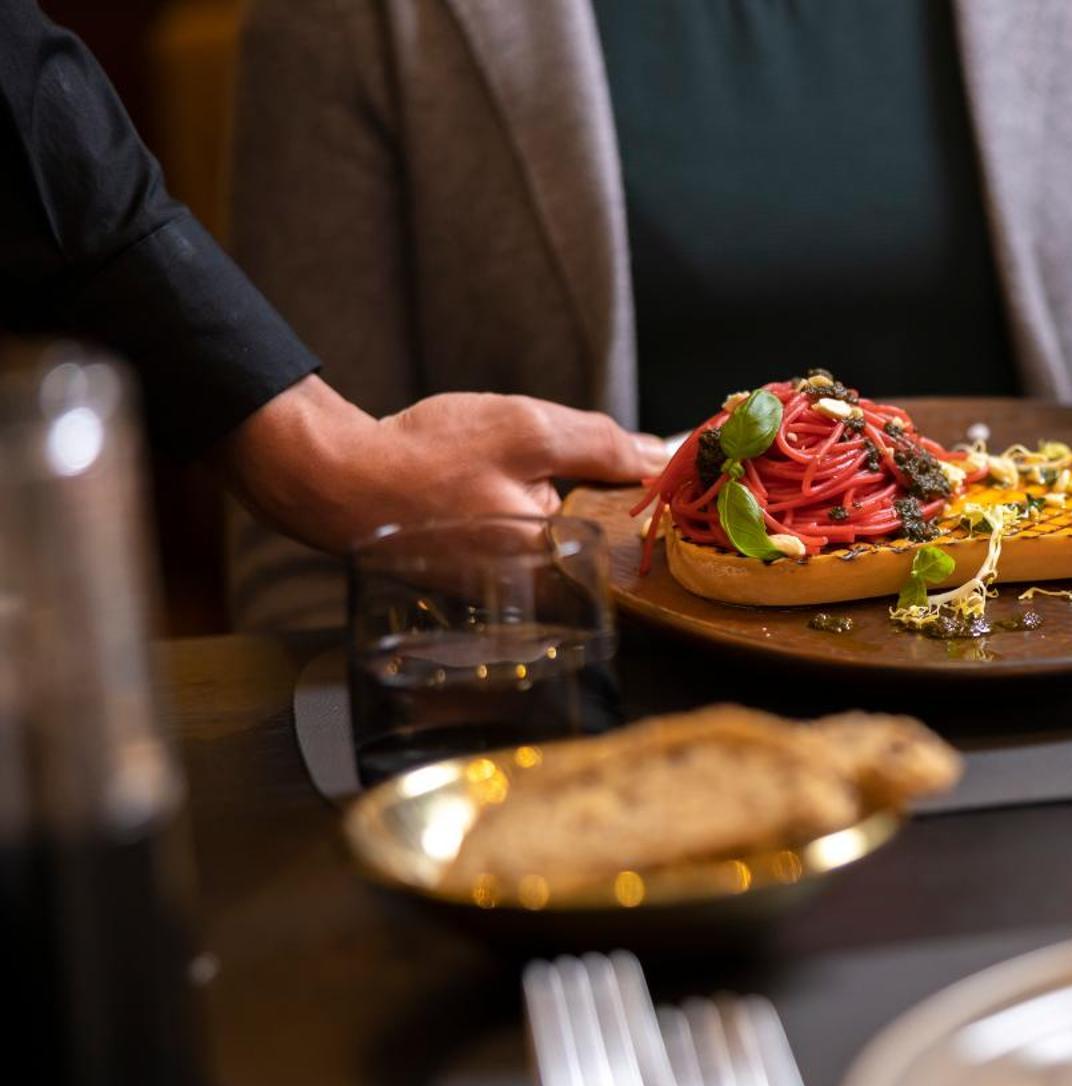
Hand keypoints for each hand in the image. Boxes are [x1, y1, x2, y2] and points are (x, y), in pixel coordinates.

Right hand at [220, 375, 668, 552]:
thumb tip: (660, 455)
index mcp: (554, 560)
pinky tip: (464, 491)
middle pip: (583, 535)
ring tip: (477, 478)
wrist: (334, 479)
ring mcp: (500, 590)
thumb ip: (601, 445)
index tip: (617, 471)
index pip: (621, 533)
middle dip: (568, 494)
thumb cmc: (426, 456)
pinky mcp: (472, 581)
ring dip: (531, 501)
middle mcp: (532, 591)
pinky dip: (499, 512)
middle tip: (510, 468)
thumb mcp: (527, 431)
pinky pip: (509, 541)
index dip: (624, 494)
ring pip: (544, 535)